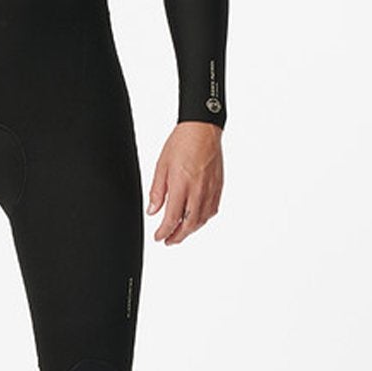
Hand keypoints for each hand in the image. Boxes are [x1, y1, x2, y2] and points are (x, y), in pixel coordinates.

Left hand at [146, 122, 223, 245]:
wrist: (203, 129)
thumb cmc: (181, 143)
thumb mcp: (161, 166)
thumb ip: (157, 191)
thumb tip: (153, 210)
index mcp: (181, 185)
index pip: (172, 218)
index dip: (164, 232)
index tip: (158, 237)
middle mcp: (198, 191)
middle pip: (189, 224)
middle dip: (177, 237)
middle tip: (168, 241)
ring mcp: (210, 190)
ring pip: (202, 220)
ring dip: (190, 230)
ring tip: (180, 233)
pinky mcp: (218, 187)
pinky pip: (212, 210)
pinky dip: (203, 219)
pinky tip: (196, 219)